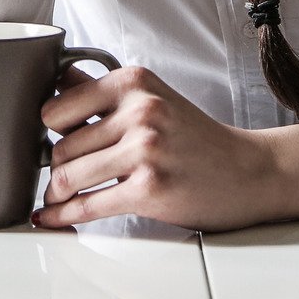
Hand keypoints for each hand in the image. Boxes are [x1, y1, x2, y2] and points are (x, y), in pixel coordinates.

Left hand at [33, 64, 280, 232]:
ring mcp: (145, 149)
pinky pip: (87, 206)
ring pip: (67, 176)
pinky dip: (64, 216)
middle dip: (55, 167)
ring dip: (55, 195)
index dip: (50, 131)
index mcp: (134, 82)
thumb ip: (104, 92)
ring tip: (57, 199)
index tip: (51, 143)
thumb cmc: (199, 139)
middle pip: (60, 146)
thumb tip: (57, 81)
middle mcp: (140, 110)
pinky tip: (55, 218)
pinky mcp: (148, 188)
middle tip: (58, 179)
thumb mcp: (153, 99)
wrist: (248, 171)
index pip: (57, 107)